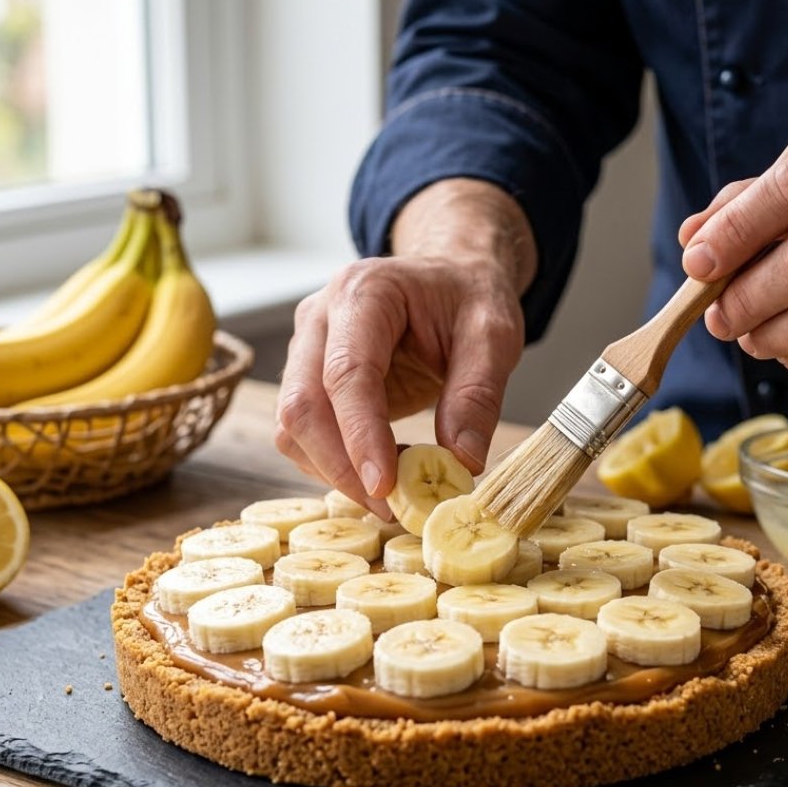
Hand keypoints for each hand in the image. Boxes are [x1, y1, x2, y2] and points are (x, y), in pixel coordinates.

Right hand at [275, 180, 535, 511]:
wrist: (450, 277)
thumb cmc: (468, 297)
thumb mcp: (494, 334)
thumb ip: (479, 393)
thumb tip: (461, 462)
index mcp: (364, 293)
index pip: (346, 372)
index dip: (361, 435)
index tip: (385, 487)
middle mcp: (319, 317)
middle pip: (302, 404)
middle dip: (340, 466)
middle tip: (391, 509)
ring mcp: (306, 348)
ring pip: (293, 427)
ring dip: (335, 471)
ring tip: (397, 489)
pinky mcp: (308, 379)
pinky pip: (304, 434)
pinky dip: (336, 464)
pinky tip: (384, 470)